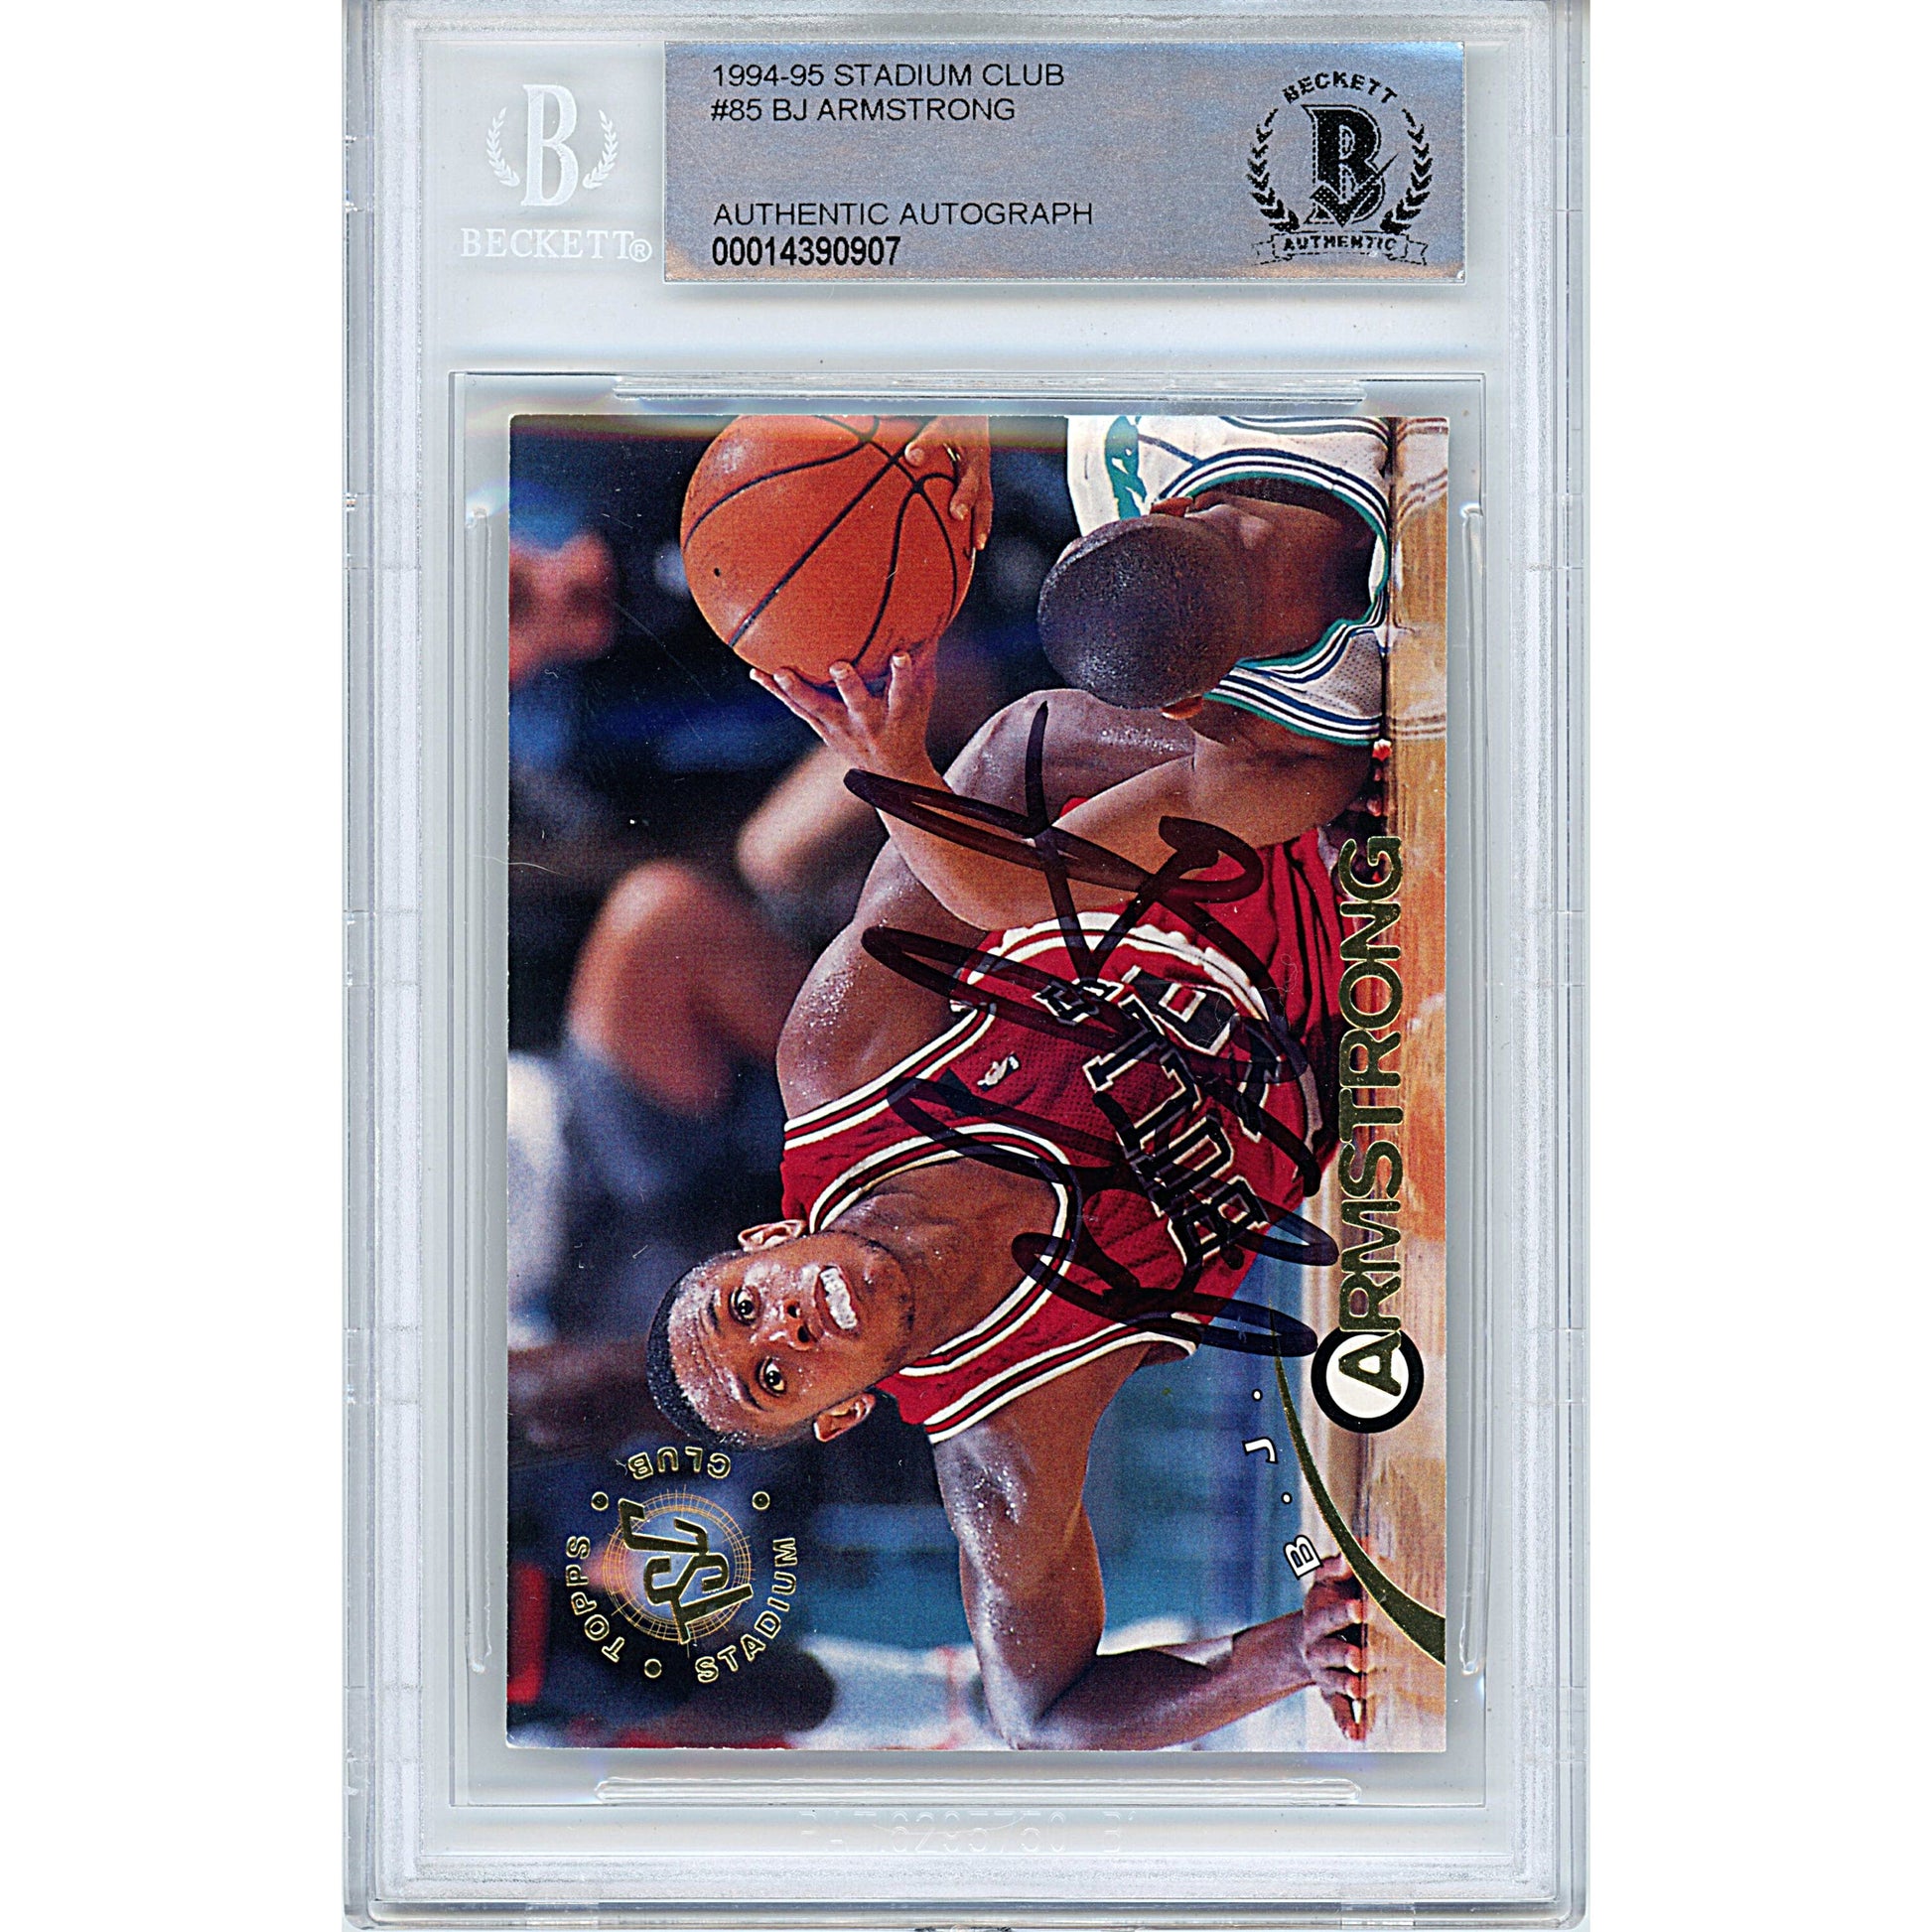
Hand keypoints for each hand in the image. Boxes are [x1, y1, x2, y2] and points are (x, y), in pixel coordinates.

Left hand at [751, 642, 941, 783]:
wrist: (890, 773)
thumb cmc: (909, 723)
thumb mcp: (924, 696)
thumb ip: (923, 661)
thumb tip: (930, 616)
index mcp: (897, 715)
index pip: (903, 694)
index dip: (902, 676)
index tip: (901, 656)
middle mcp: (867, 723)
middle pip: (857, 705)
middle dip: (848, 686)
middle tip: (838, 666)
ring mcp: (840, 728)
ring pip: (818, 708)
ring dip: (798, 691)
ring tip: (780, 672)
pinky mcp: (820, 728)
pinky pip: (796, 708)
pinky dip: (777, 692)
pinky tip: (757, 672)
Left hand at [906, 417, 992, 551]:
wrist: (970, 413)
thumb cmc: (937, 415)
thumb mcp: (920, 414)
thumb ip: (900, 423)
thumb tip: (874, 425)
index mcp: (955, 427)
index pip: (940, 434)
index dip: (927, 445)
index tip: (911, 457)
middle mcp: (972, 449)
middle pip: (971, 473)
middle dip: (965, 494)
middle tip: (955, 514)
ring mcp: (981, 468)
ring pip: (984, 495)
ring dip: (980, 520)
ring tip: (978, 543)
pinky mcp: (982, 482)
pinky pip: (983, 505)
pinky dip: (980, 526)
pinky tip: (974, 547)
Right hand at [1289, 1554, 1367, 1740]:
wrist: (1306, 1637)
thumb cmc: (1325, 1603)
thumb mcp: (1326, 1580)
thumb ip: (1340, 1565)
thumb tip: (1363, 1547)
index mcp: (1317, 1618)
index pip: (1329, 1615)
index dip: (1343, 1612)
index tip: (1360, 1607)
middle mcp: (1317, 1648)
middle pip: (1330, 1651)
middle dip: (1344, 1653)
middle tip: (1360, 1656)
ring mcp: (1324, 1672)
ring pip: (1334, 1681)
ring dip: (1347, 1685)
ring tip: (1359, 1687)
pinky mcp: (1331, 1692)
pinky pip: (1337, 1709)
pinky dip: (1346, 1721)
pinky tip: (1357, 1734)